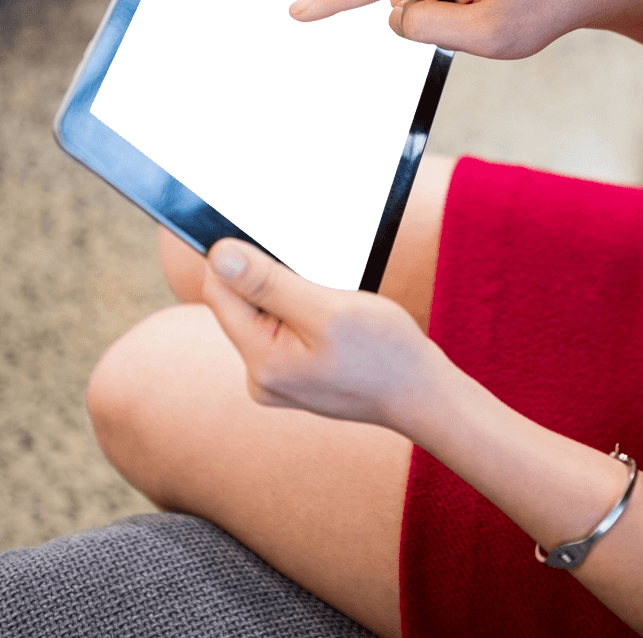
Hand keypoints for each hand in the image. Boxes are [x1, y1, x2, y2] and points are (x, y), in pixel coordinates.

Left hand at [201, 238, 443, 434]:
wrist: (424, 395)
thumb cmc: (385, 354)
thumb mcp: (328, 309)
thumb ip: (268, 283)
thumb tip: (218, 255)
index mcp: (260, 361)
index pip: (218, 291)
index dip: (239, 259)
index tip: (276, 248)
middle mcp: (259, 375)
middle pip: (238, 301)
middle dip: (270, 277)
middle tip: (315, 279)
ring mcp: (276, 377)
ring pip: (262, 312)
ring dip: (289, 292)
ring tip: (327, 299)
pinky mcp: (292, 373)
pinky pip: (282, 326)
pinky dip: (302, 309)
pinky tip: (331, 314)